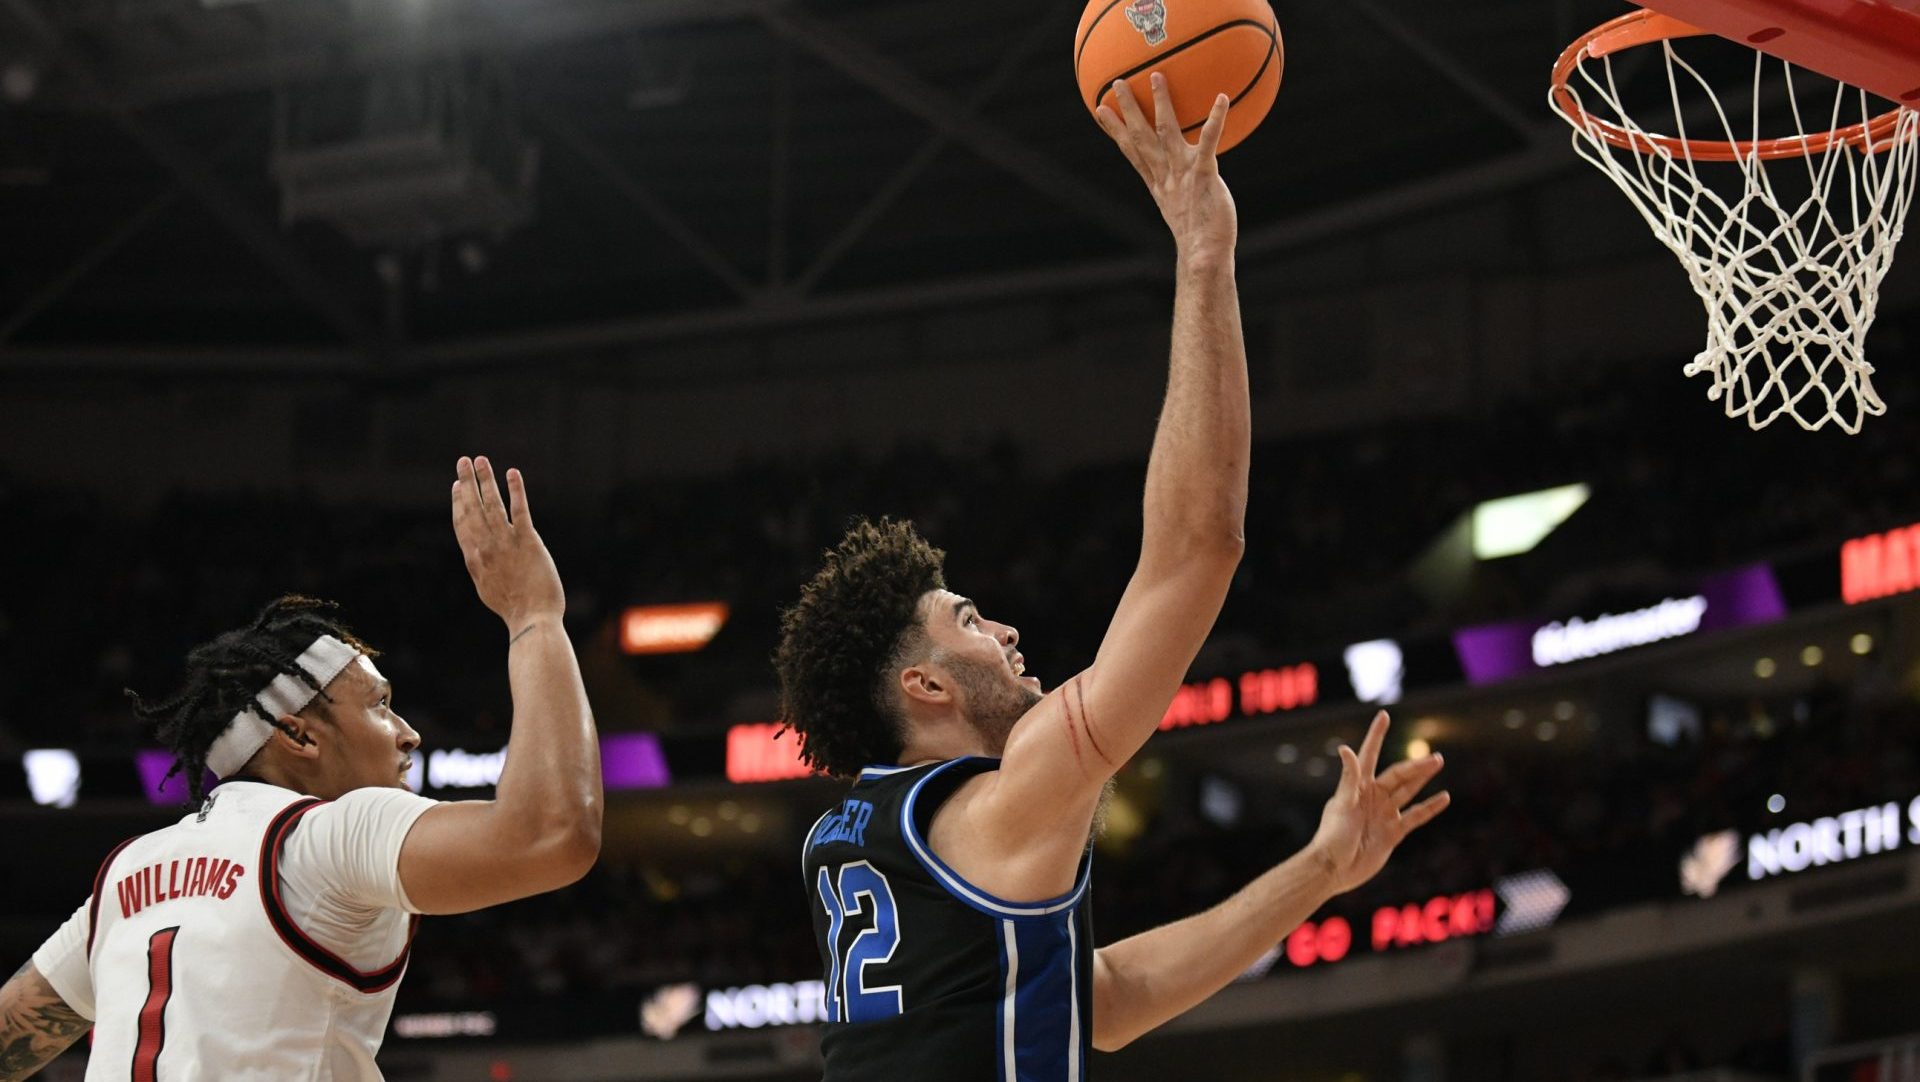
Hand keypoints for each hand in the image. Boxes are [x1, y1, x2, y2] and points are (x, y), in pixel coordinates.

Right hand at [451, 456, 564, 630]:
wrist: (531, 619)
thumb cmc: (514, 609)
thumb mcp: (487, 588)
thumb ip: (481, 567)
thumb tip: (477, 556)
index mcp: (474, 559)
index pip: (462, 523)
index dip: (458, 502)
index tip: (457, 485)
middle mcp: (486, 547)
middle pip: (472, 508)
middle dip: (467, 482)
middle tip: (463, 461)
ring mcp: (506, 543)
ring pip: (492, 504)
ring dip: (486, 479)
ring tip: (481, 460)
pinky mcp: (528, 541)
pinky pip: (519, 510)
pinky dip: (515, 490)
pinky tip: (512, 473)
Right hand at [1094, 73, 1237, 265]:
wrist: (1205, 256)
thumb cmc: (1198, 236)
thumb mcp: (1182, 211)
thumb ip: (1179, 191)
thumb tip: (1179, 194)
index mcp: (1157, 183)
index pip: (1131, 151)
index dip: (1116, 129)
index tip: (1101, 110)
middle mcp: (1165, 175)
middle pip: (1141, 137)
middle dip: (1128, 110)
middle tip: (1116, 84)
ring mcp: (1183, 174)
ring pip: (1166, 132)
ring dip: (1160, 103)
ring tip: (1157, 76)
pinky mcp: (1204, 175)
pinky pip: (1207, 143)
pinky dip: (1214, 121)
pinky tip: (1222, 99)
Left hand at [1307, 711, 1450, 894]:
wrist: (1335, 869)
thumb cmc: (1332, 835)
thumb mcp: (1342, 804)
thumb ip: (1348, 777)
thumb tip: (1345, 748)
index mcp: (1357, 786)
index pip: (1369, 755)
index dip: (1376, 736)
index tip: (1383, 715)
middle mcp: (1371, 797)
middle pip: (1398, 775)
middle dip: (1415, 765)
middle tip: (1435, 756)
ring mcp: (1383, 814)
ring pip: (1408, 791)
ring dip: (1422, 778)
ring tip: (1438, 762)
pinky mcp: (1392, 833)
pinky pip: (1415, 817)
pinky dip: (1429, 808)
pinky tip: (1444, 797)